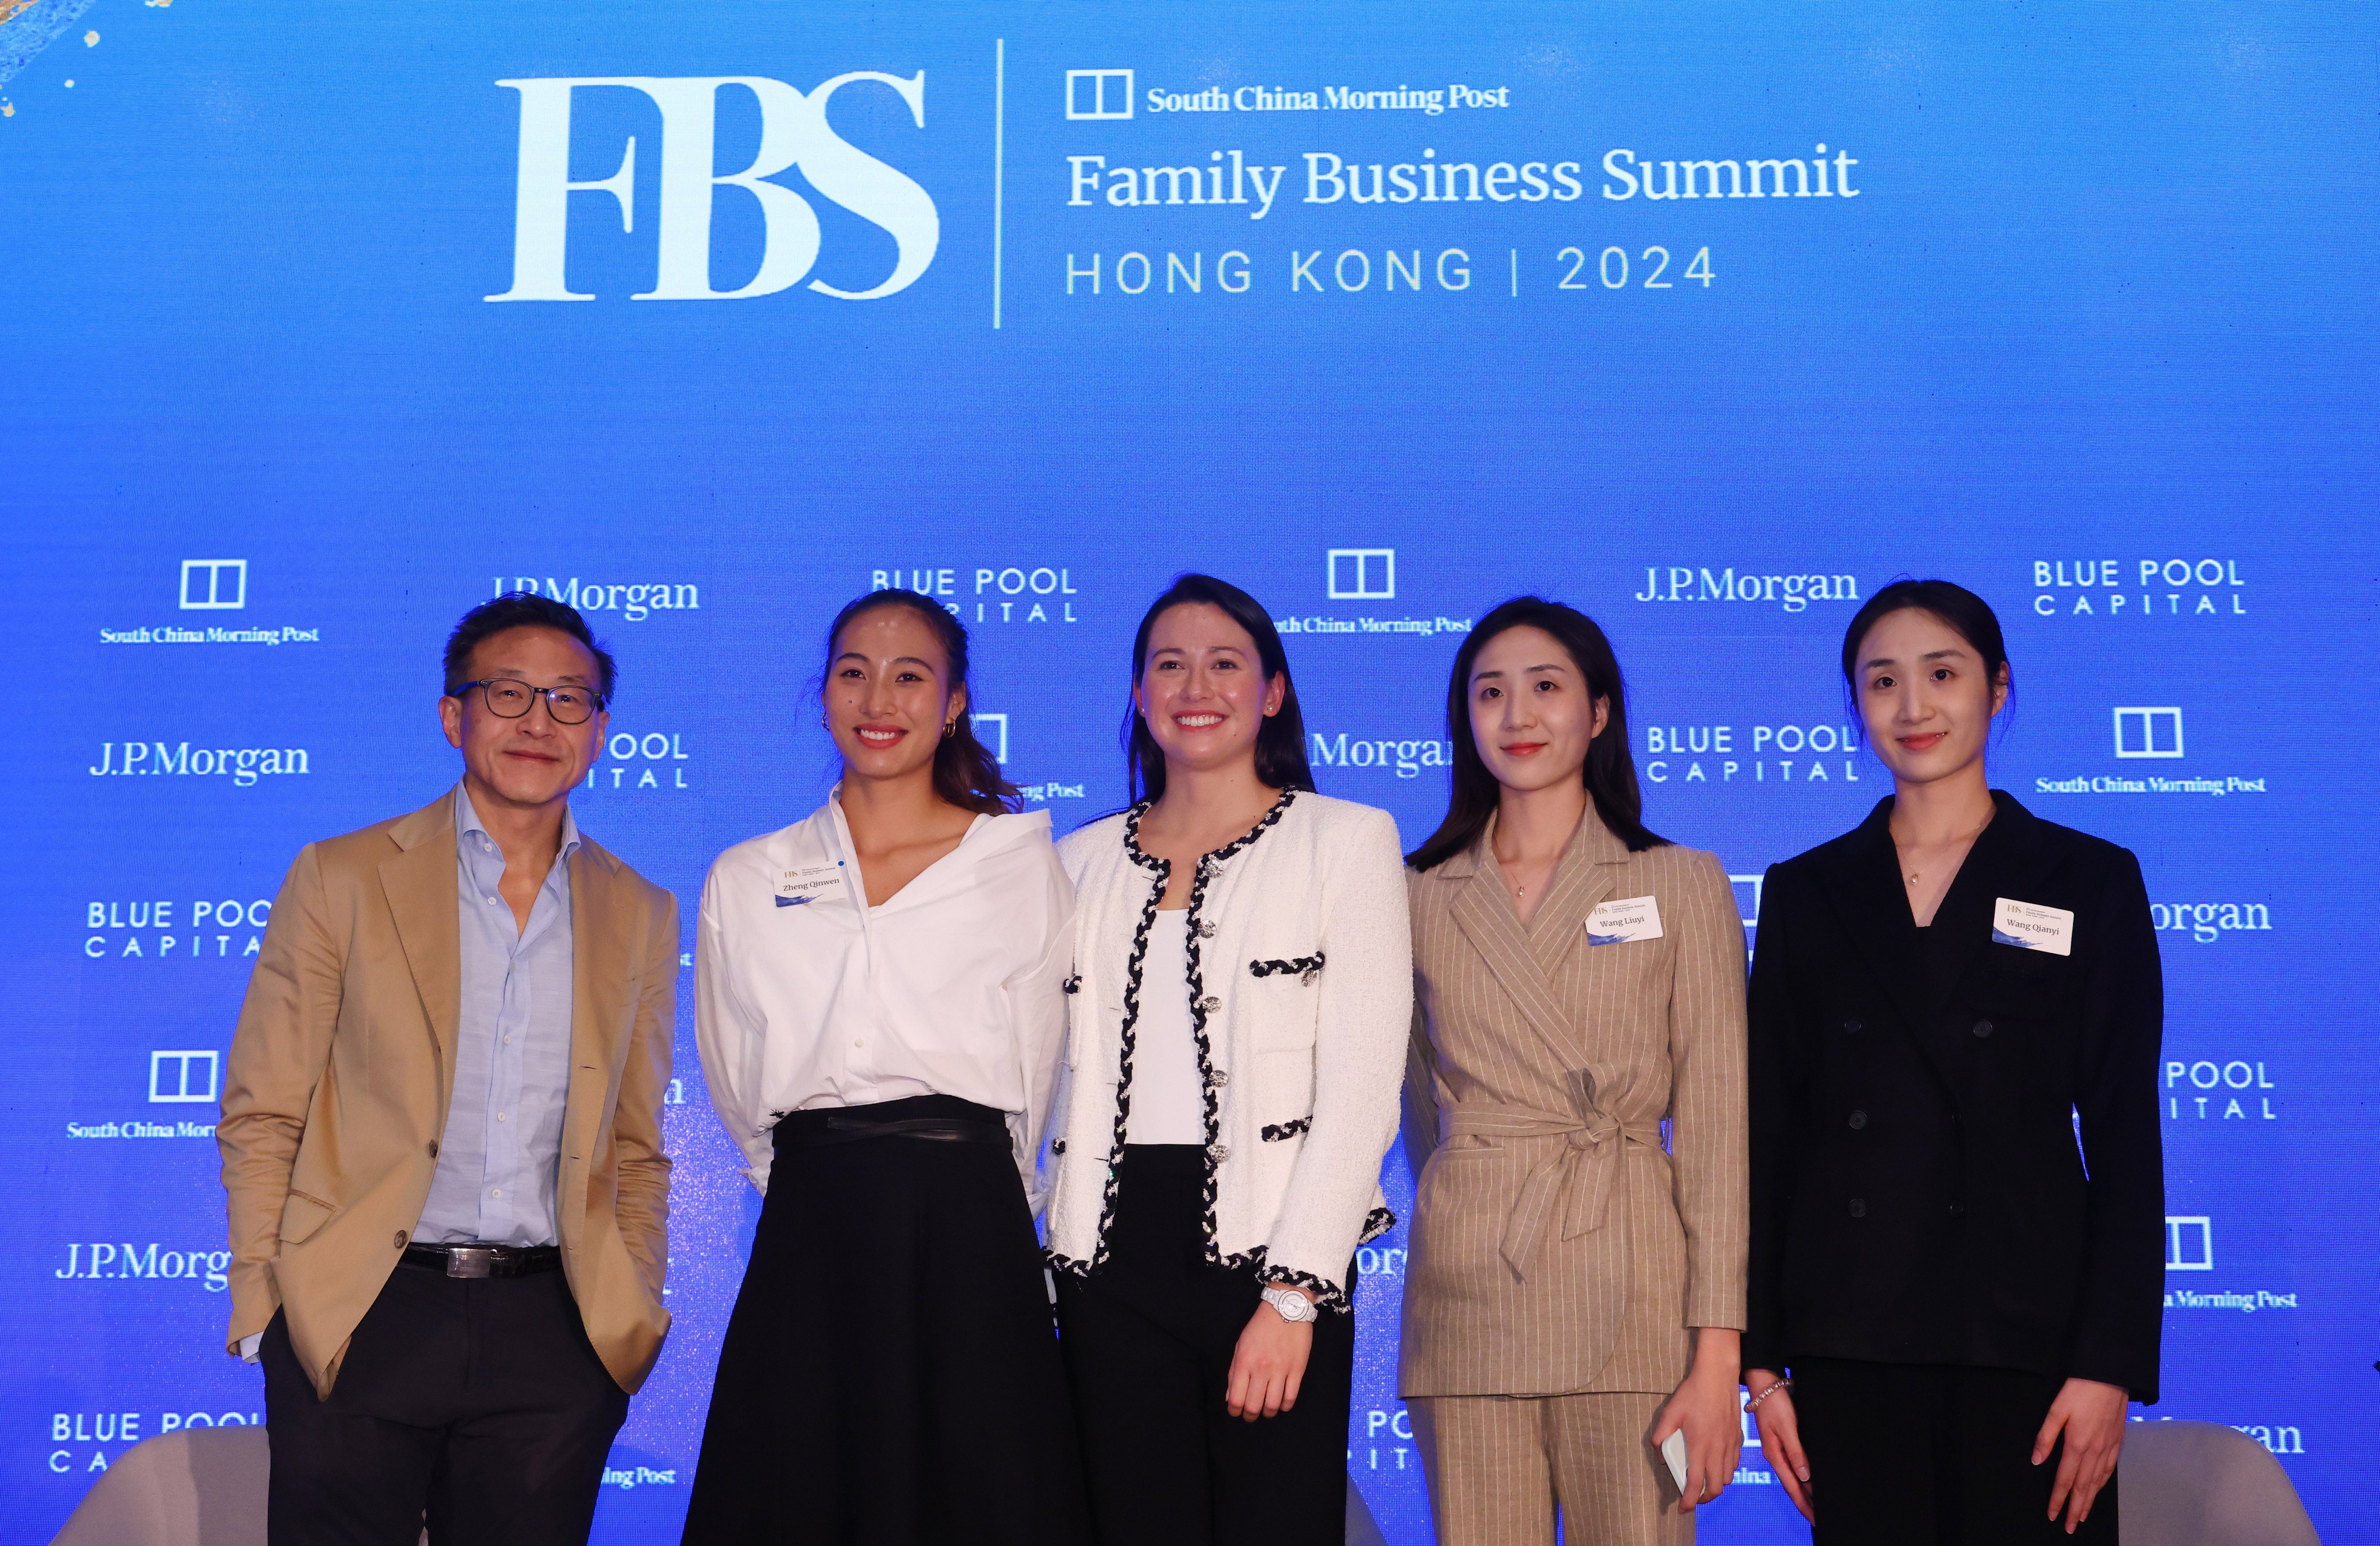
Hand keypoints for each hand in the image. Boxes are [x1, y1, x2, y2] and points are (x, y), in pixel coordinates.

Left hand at [1225, 1283, 1314, 1420]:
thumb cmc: (1260, 1327)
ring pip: (1273, 1405)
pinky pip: (1291, 1397)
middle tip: (1250, 1415)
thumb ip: (1233, 1372)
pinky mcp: (1298, 1370)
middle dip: (1250, 1416)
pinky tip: (1281, 1404)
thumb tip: (1230, 1397)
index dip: (1234, 1411)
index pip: (1236, 1398)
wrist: (1286, 1308)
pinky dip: (1285, 1406)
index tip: (1236, 1412)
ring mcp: (1281, 1370)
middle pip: (1254, 1406)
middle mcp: (1261, 1369)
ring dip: (1268, 1413)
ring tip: (1266, 1411)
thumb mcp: (1240, 1345)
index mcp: (1244, 1362)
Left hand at [1651, 1328, 1743, 1511]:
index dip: (1688, 1501)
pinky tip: (1716, 1463)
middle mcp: (1718, 1450)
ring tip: (1703, 1481)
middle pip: (1715, 1488)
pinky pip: (1734, 1464)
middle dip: (1703, 1498)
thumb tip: (1659, 1452)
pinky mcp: (1738, 1438)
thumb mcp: (1670, 1412)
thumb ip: (1661, 1434)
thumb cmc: (1693, 1393)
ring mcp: (1730, 1445)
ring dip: (1715, 1485)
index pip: (1694, 1484)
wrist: (1718, 1376)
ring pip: (1727, 1477)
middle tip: (1692, 1497)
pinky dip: (1725, 1471)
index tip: (1682, 1509)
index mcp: (1700, 1446)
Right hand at [1745, 1368, 1812, 1522]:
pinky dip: (1800, 1478)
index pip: (1792, 1486)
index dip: (1804, 1504)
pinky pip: (1792, 1466)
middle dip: (1805, 1503)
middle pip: (1792, 1486)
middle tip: (1819, 1519)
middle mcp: (1775, 1455)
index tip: (1816, 1519)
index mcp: (1775, 1455)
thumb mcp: (1786, 1427)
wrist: (1763, 1383)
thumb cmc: (1774, 1403)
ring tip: (1815, 1506)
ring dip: (1804, 1492)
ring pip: (1792, 1477)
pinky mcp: (1781, 1442)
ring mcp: (1777, 1449)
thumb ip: (1795, 1452)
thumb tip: (1805, 1477)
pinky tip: (1806, 1481)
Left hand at [2034, 1377, 2125, 1531]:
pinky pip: (2110, 1468)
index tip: (2052, 1514)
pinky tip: (2099, 1487)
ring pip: (2098, 1480)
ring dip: (2090, 1500)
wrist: (2111, 1375)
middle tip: (2069, 1527)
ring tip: (2083, 1515)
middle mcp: (2094, 1450)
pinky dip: (2103, 1482)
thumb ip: (2046, 1436)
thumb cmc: (2080, 1389)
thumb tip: (2037, 1461)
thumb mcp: (2056, 1409)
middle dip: (2075, 1508)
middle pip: (2084, 1486)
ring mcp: (2108, 1446)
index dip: (2058, 1498)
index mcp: (2076, 1444)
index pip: (2065, 1479)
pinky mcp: (2117, 1440)